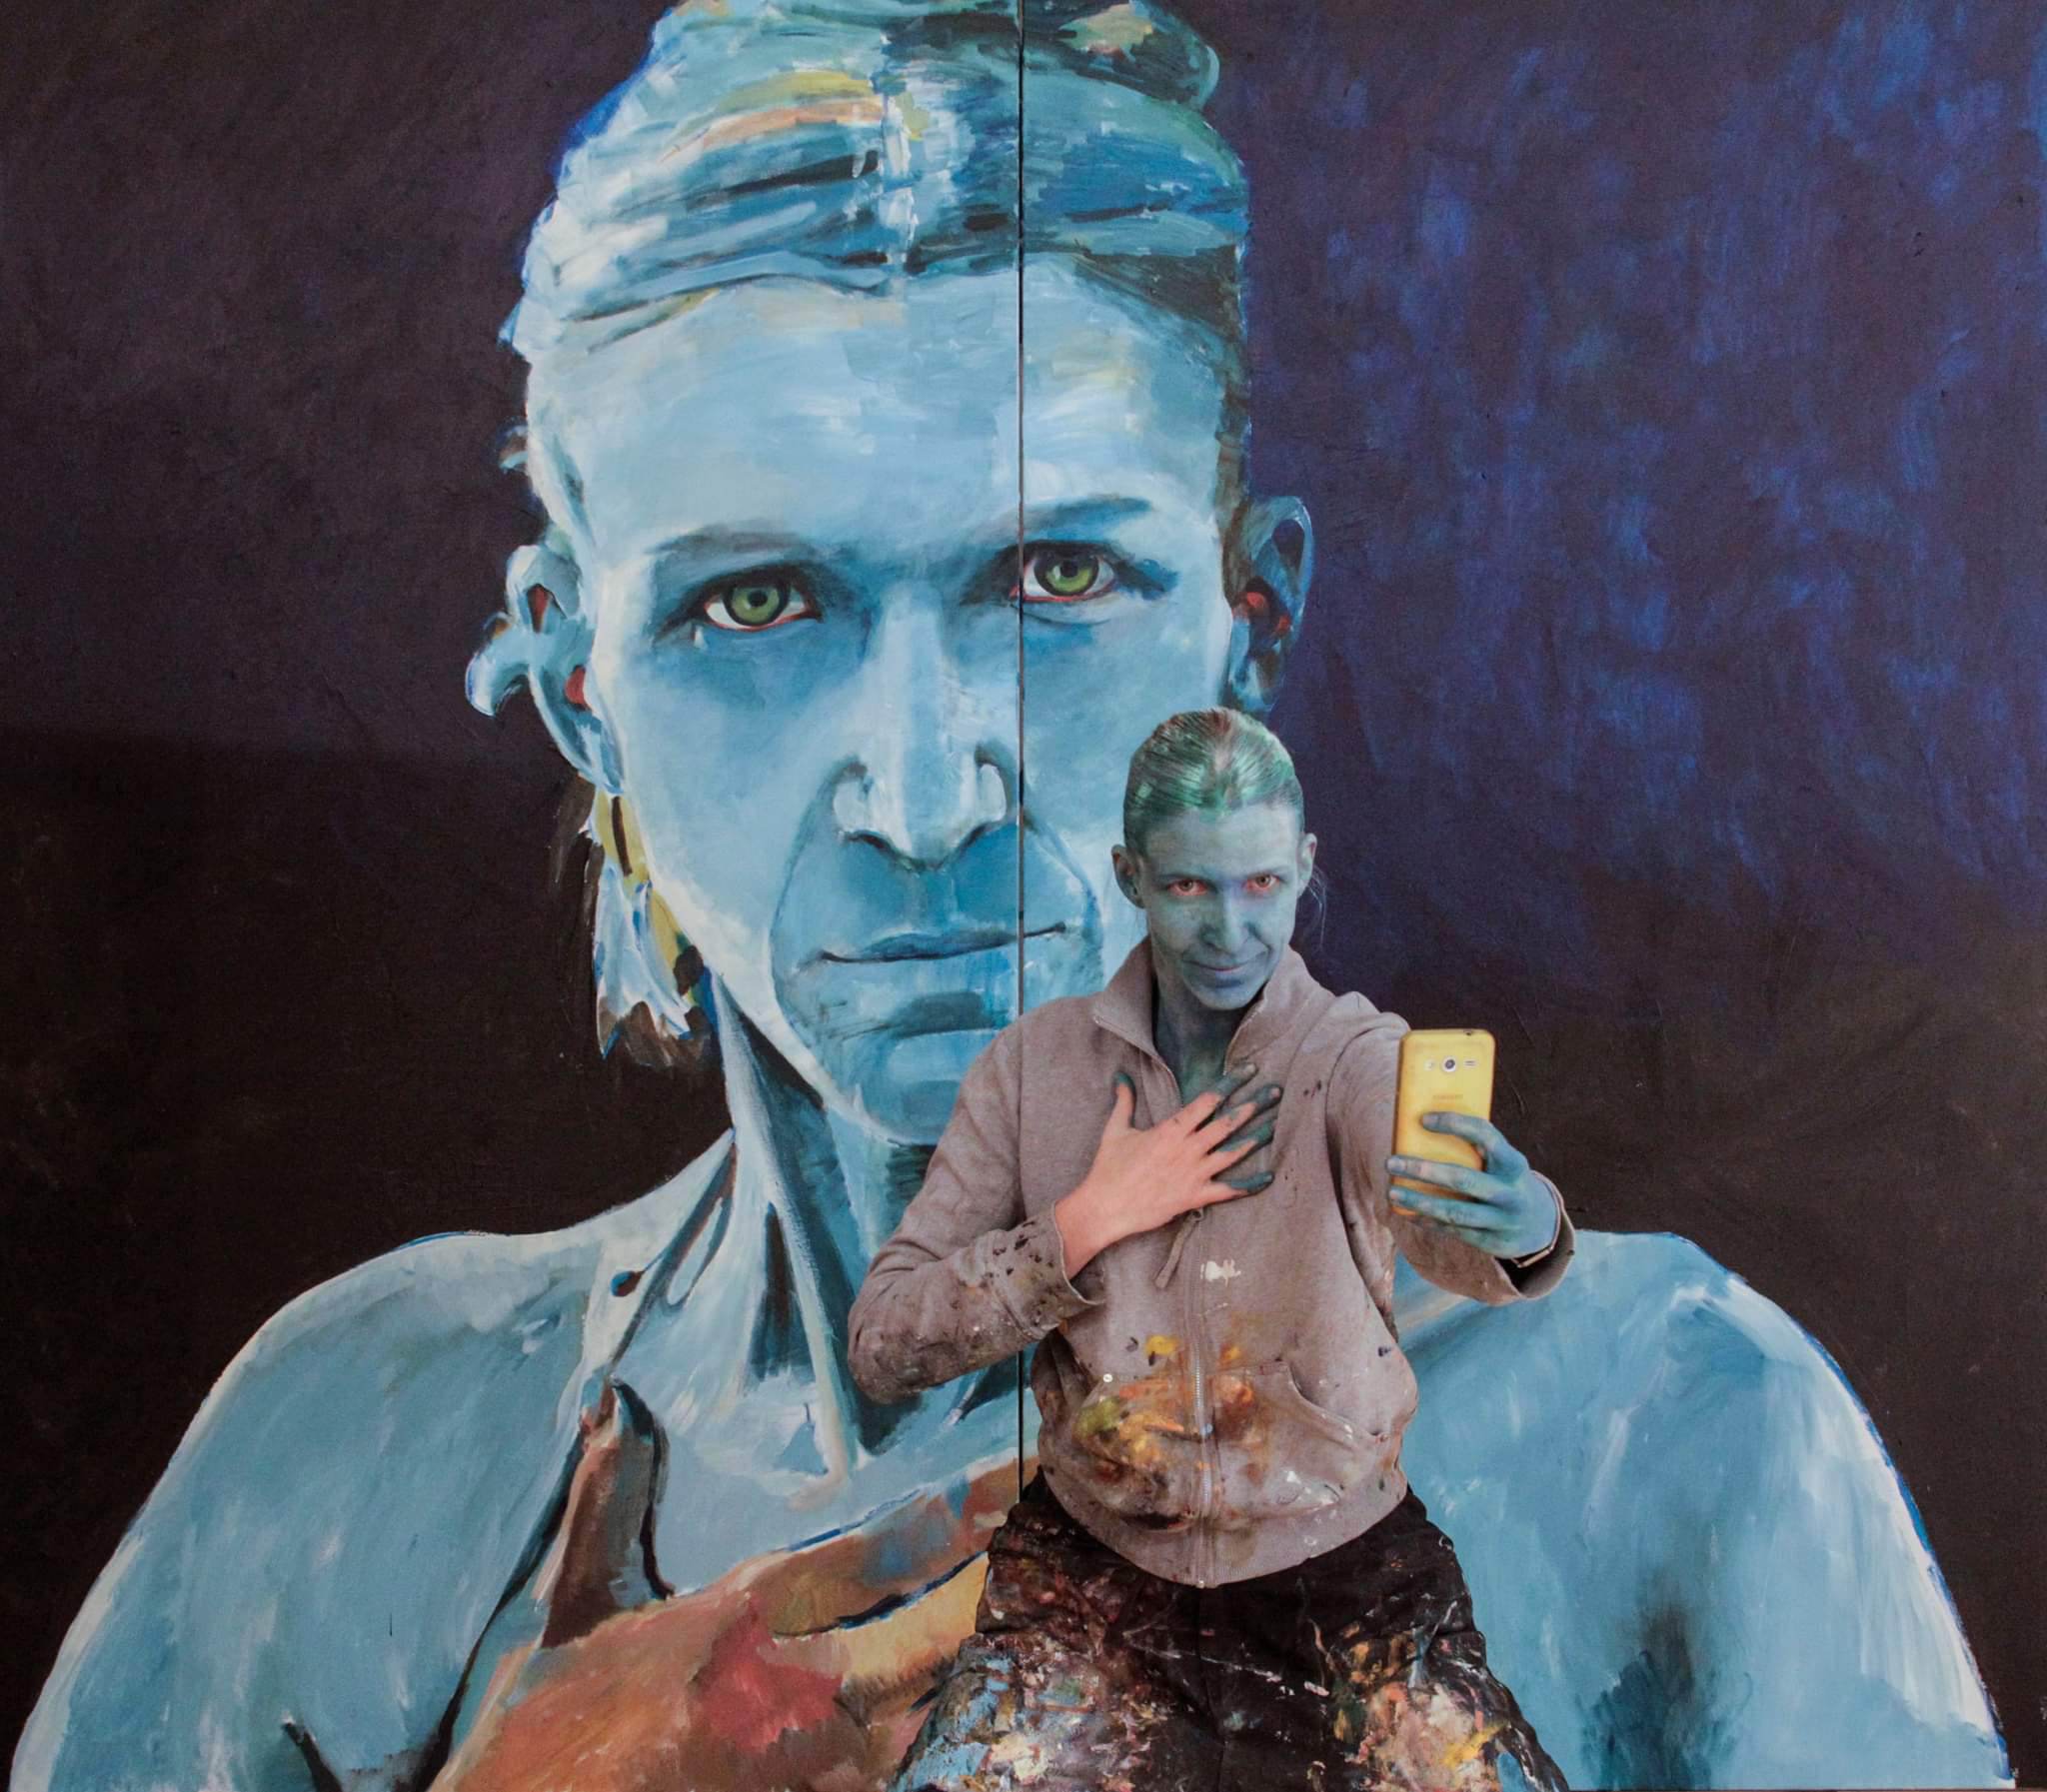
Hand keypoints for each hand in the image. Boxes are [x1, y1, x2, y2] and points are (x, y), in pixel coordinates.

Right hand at [430, 1386, 1009, 1791]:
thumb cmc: (536, 1738)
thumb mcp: (566, 1614)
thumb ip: (606, 1505)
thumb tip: (612, 1404)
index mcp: (741, 1617)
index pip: (883, 1548)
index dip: (963, 1510)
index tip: (1018, 1474)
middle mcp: (797, 1688)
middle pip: (943, 1628)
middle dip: (995, 1584)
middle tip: (1044, 1538)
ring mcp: (818, 1770)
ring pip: (938, 1704)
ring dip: (974, 1659)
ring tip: (1025, 1607)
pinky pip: (904, 1770)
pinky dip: (935, 1733)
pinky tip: (954, 1700)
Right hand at [1053, 1066, 1279, 1275]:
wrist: (1106, 1207)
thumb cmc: (1109, 1168)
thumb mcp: (1115, 1130)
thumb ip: (1125, 1102)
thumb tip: (1122, 1077)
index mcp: (1171, 1130)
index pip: (1207, 1100)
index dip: (1231, 1083)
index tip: (1249, 1070)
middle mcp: (1187, 1149)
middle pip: (1228, 1123)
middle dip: (1254, 1106)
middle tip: (1276, 1091)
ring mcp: (1194, 1174)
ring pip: (1233, 1152)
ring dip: (1258, 1138)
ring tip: (1278, 1124)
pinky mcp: (1195, 1197)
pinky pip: (1228, 1190)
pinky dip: (1250, 1185)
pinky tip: (1269, 1176)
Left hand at [1386, 1112, 1558, 1260]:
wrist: (1540, 1225)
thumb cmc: (1506, 1180)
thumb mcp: (1503, 1162)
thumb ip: (1477, 1149)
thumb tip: (1424, 1127)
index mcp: (1514, 1163)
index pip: (1485, 1136)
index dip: (1455, 1124)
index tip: (1423, 1119)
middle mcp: (1511, 1193)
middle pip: (1463, 1179)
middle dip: (1424, 1170)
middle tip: (1391, 1162)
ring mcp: (1503, 1221)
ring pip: (1454, 1212)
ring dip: (1419, 1202)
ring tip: (1392, 1192)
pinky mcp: (1492, 1242)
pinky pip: (1454, 1231)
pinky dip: (1428, 1221)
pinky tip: (1408, 1212)